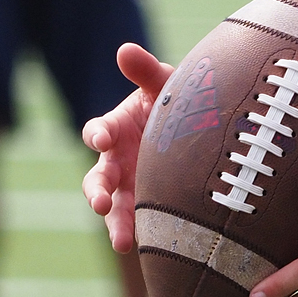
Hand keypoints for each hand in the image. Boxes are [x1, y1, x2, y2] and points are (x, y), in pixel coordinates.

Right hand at [81, 43, 175, 252]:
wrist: (200, 126)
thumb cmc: (176, 101)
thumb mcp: (164, 83)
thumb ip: (145, 70)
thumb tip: (124, 49)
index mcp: (116, 127)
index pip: (98, 131)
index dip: (98, 134)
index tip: (104, 139)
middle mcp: (116, 160)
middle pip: (97, 178)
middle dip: (97, 191)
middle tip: (100, 203)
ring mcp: (129, 185)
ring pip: (114, 208)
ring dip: (115, 223)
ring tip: (122, 241)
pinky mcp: (146, 204)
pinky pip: (138, 222)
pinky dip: (140, 234)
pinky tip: (147, 247)